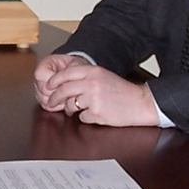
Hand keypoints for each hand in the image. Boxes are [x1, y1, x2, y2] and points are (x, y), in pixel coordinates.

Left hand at [33, 55, 157, 126]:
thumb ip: (84, 77)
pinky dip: (86, 117)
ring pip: (71, 105)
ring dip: (71, 109)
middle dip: (54, 98)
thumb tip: (62, 84)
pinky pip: (82, 117)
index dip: (54, 80)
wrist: (139, 103)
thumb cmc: (121, 91)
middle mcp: (92, 83)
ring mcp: (94, 98)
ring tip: (80, 108)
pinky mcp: (97, 113)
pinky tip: (97, 113)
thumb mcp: (103, 76)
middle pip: (64, 90)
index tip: (48, 86)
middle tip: (52, 102)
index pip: (66, 74)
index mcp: (93, 71)